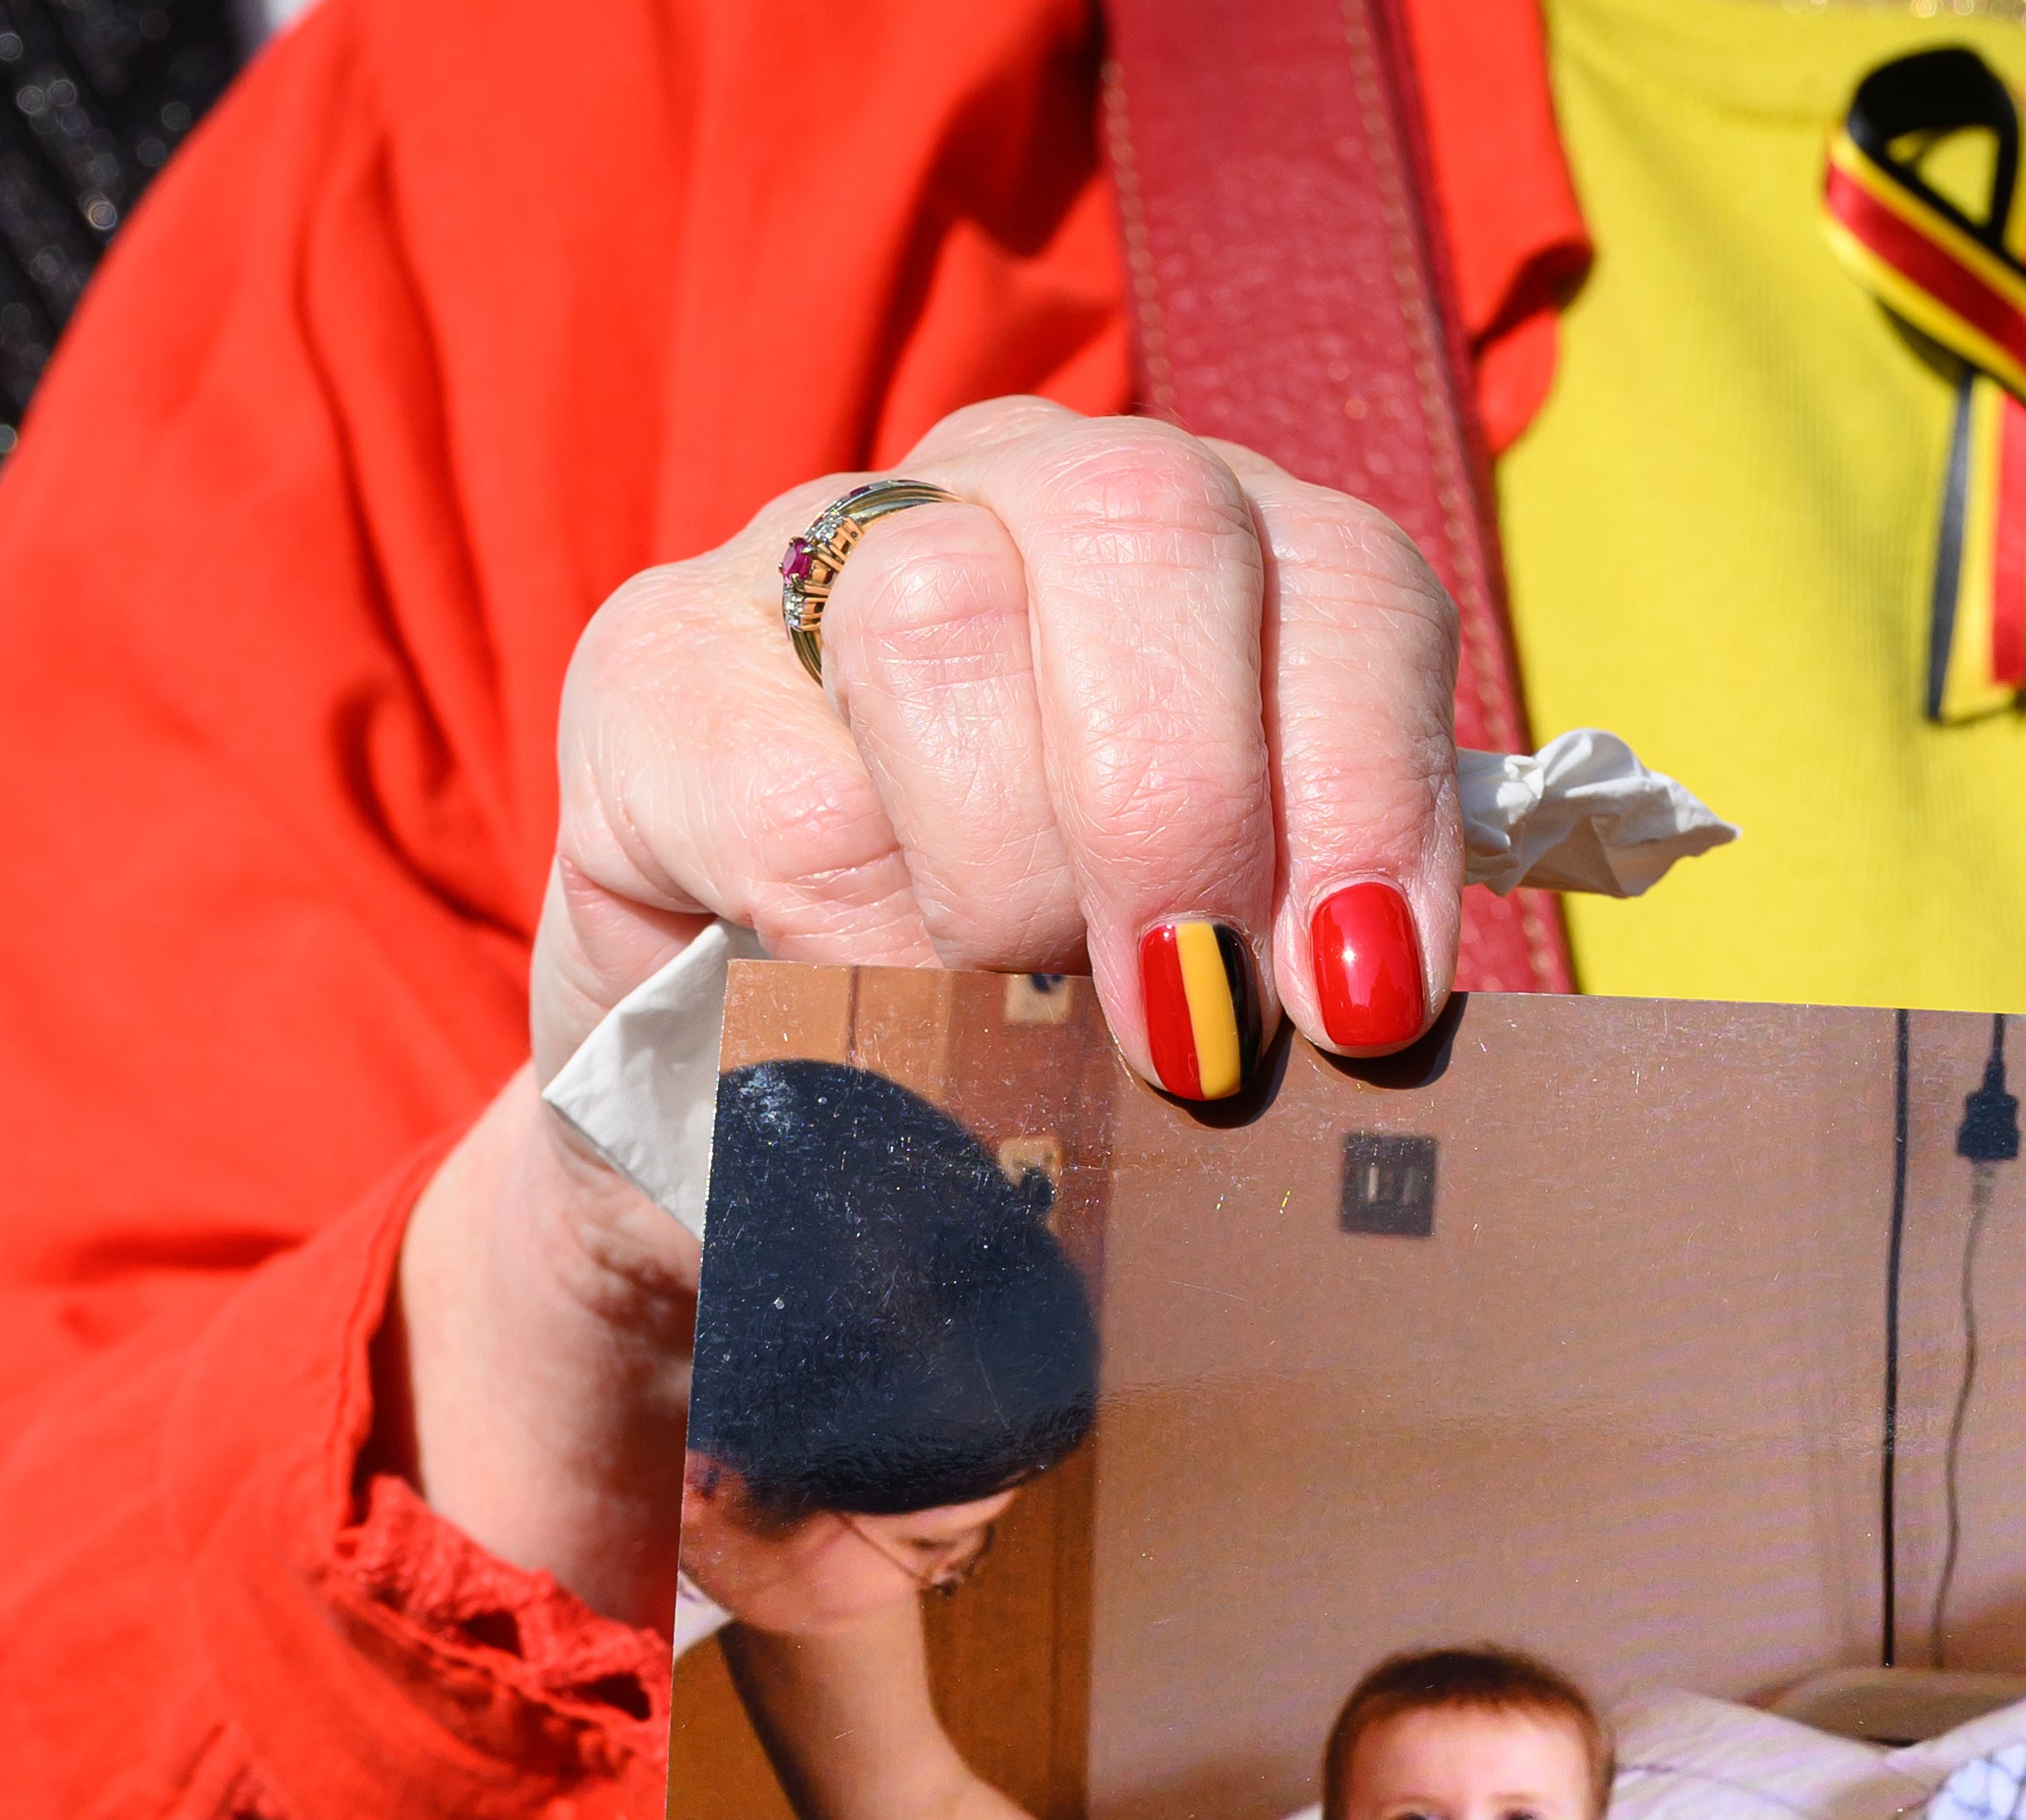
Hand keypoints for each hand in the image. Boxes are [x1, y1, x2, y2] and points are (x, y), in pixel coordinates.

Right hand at [394, 400, 1465, 1615]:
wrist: (772, 1121)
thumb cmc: (1038, 1038)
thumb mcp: (1207, 988)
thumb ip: (1296, 964)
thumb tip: (1367, 1025)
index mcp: (1227, 554)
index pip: (1348, 579)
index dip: (1369, 792)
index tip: (1368, 1004)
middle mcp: (1036, 491)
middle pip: (1144, 528)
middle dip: (1183, 813)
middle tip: (1188, 1031)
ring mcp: (828, 544)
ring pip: (944, 615)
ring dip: (1011, 876)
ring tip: (1020, 1027)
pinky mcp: (656, 660)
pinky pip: (782, 779)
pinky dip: (853, 939)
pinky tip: (870, 1019)